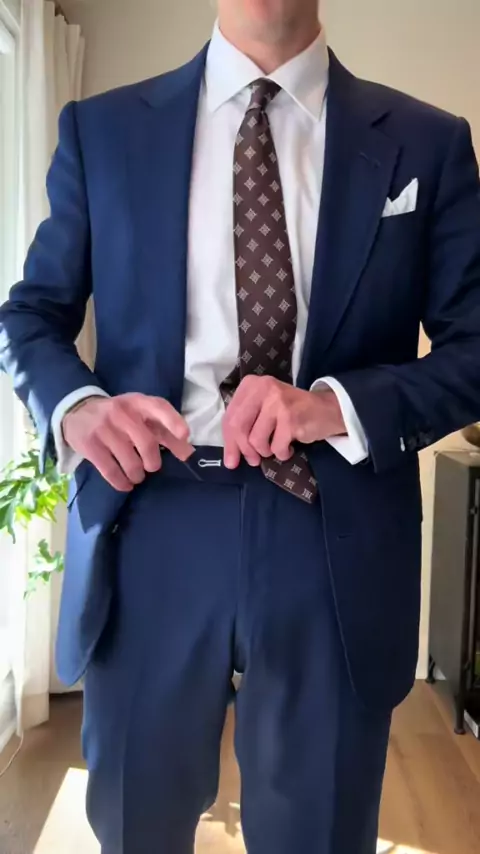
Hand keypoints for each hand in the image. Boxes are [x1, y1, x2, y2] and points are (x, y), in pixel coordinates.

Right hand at [63, 393, 193, 490]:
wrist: (78, 409)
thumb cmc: (120, 417)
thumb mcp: (142, 417)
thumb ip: (166, 433)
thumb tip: (189, 454)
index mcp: (139, 402)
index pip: (159, 407)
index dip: (174, 421)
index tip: (184, 435)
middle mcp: (122, 412)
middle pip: (147, 443)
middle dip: (153, 463)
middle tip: (150, 467)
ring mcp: (104, 428)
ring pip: (130, 461)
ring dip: (137, 475)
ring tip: (136, 476)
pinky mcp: (89, 444)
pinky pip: (111, 470)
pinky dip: (121, 482)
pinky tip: (125, 484)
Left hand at [222, 376, 345, 468]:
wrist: (326, 409)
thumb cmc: (289, 411)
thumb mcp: (262, 408)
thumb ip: (244, 425)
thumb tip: (230, 459)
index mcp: (251, 384)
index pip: (229, 417)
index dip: (229, 442)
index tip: (231, 460)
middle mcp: (263, 388)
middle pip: (238, 427)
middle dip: (244, 450)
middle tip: (253, 460)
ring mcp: (278, 403)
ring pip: (256, 440)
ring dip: (265, 451)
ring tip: (275, 447)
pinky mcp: (291, 418)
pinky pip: (276, 447)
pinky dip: (282, 453)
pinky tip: (288, 447)